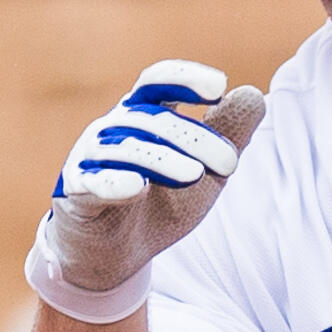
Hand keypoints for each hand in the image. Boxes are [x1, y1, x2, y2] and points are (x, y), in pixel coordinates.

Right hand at [27, 60, 266, 322]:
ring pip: (123, 148)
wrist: (116, 253)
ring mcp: (89, 159)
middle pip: (150, 119)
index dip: (183, 79)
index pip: (157, 83)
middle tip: (231, 163)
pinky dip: (112, 183)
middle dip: (194, 138)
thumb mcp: (206, 172)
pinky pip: (90, 183)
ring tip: (195, 176)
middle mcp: (111, 129)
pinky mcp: (75, 194)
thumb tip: (256, 96)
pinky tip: (137, 187)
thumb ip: (229, 136)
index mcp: (141, 116)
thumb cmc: (161, 202)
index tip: (218, 87)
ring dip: (161, 159)